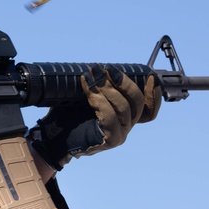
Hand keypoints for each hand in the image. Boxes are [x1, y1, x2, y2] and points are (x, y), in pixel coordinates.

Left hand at [30, 65, 160, 169]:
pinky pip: (110, 118)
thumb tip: (100, 68)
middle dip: (123, 82)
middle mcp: (127, 125)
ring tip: (92, 77)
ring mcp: (121, 134)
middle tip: (106, 70)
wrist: (55, 137)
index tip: (151, 77)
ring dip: (107, 89)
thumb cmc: (70, 115)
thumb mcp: (88, 97)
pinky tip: (89, 91)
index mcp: (126, 116)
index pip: (149, 109)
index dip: (153, 94)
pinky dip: (99, 101)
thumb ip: (100, 87)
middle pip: (137, 102)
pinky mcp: (111, 141)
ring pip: (123, 108)